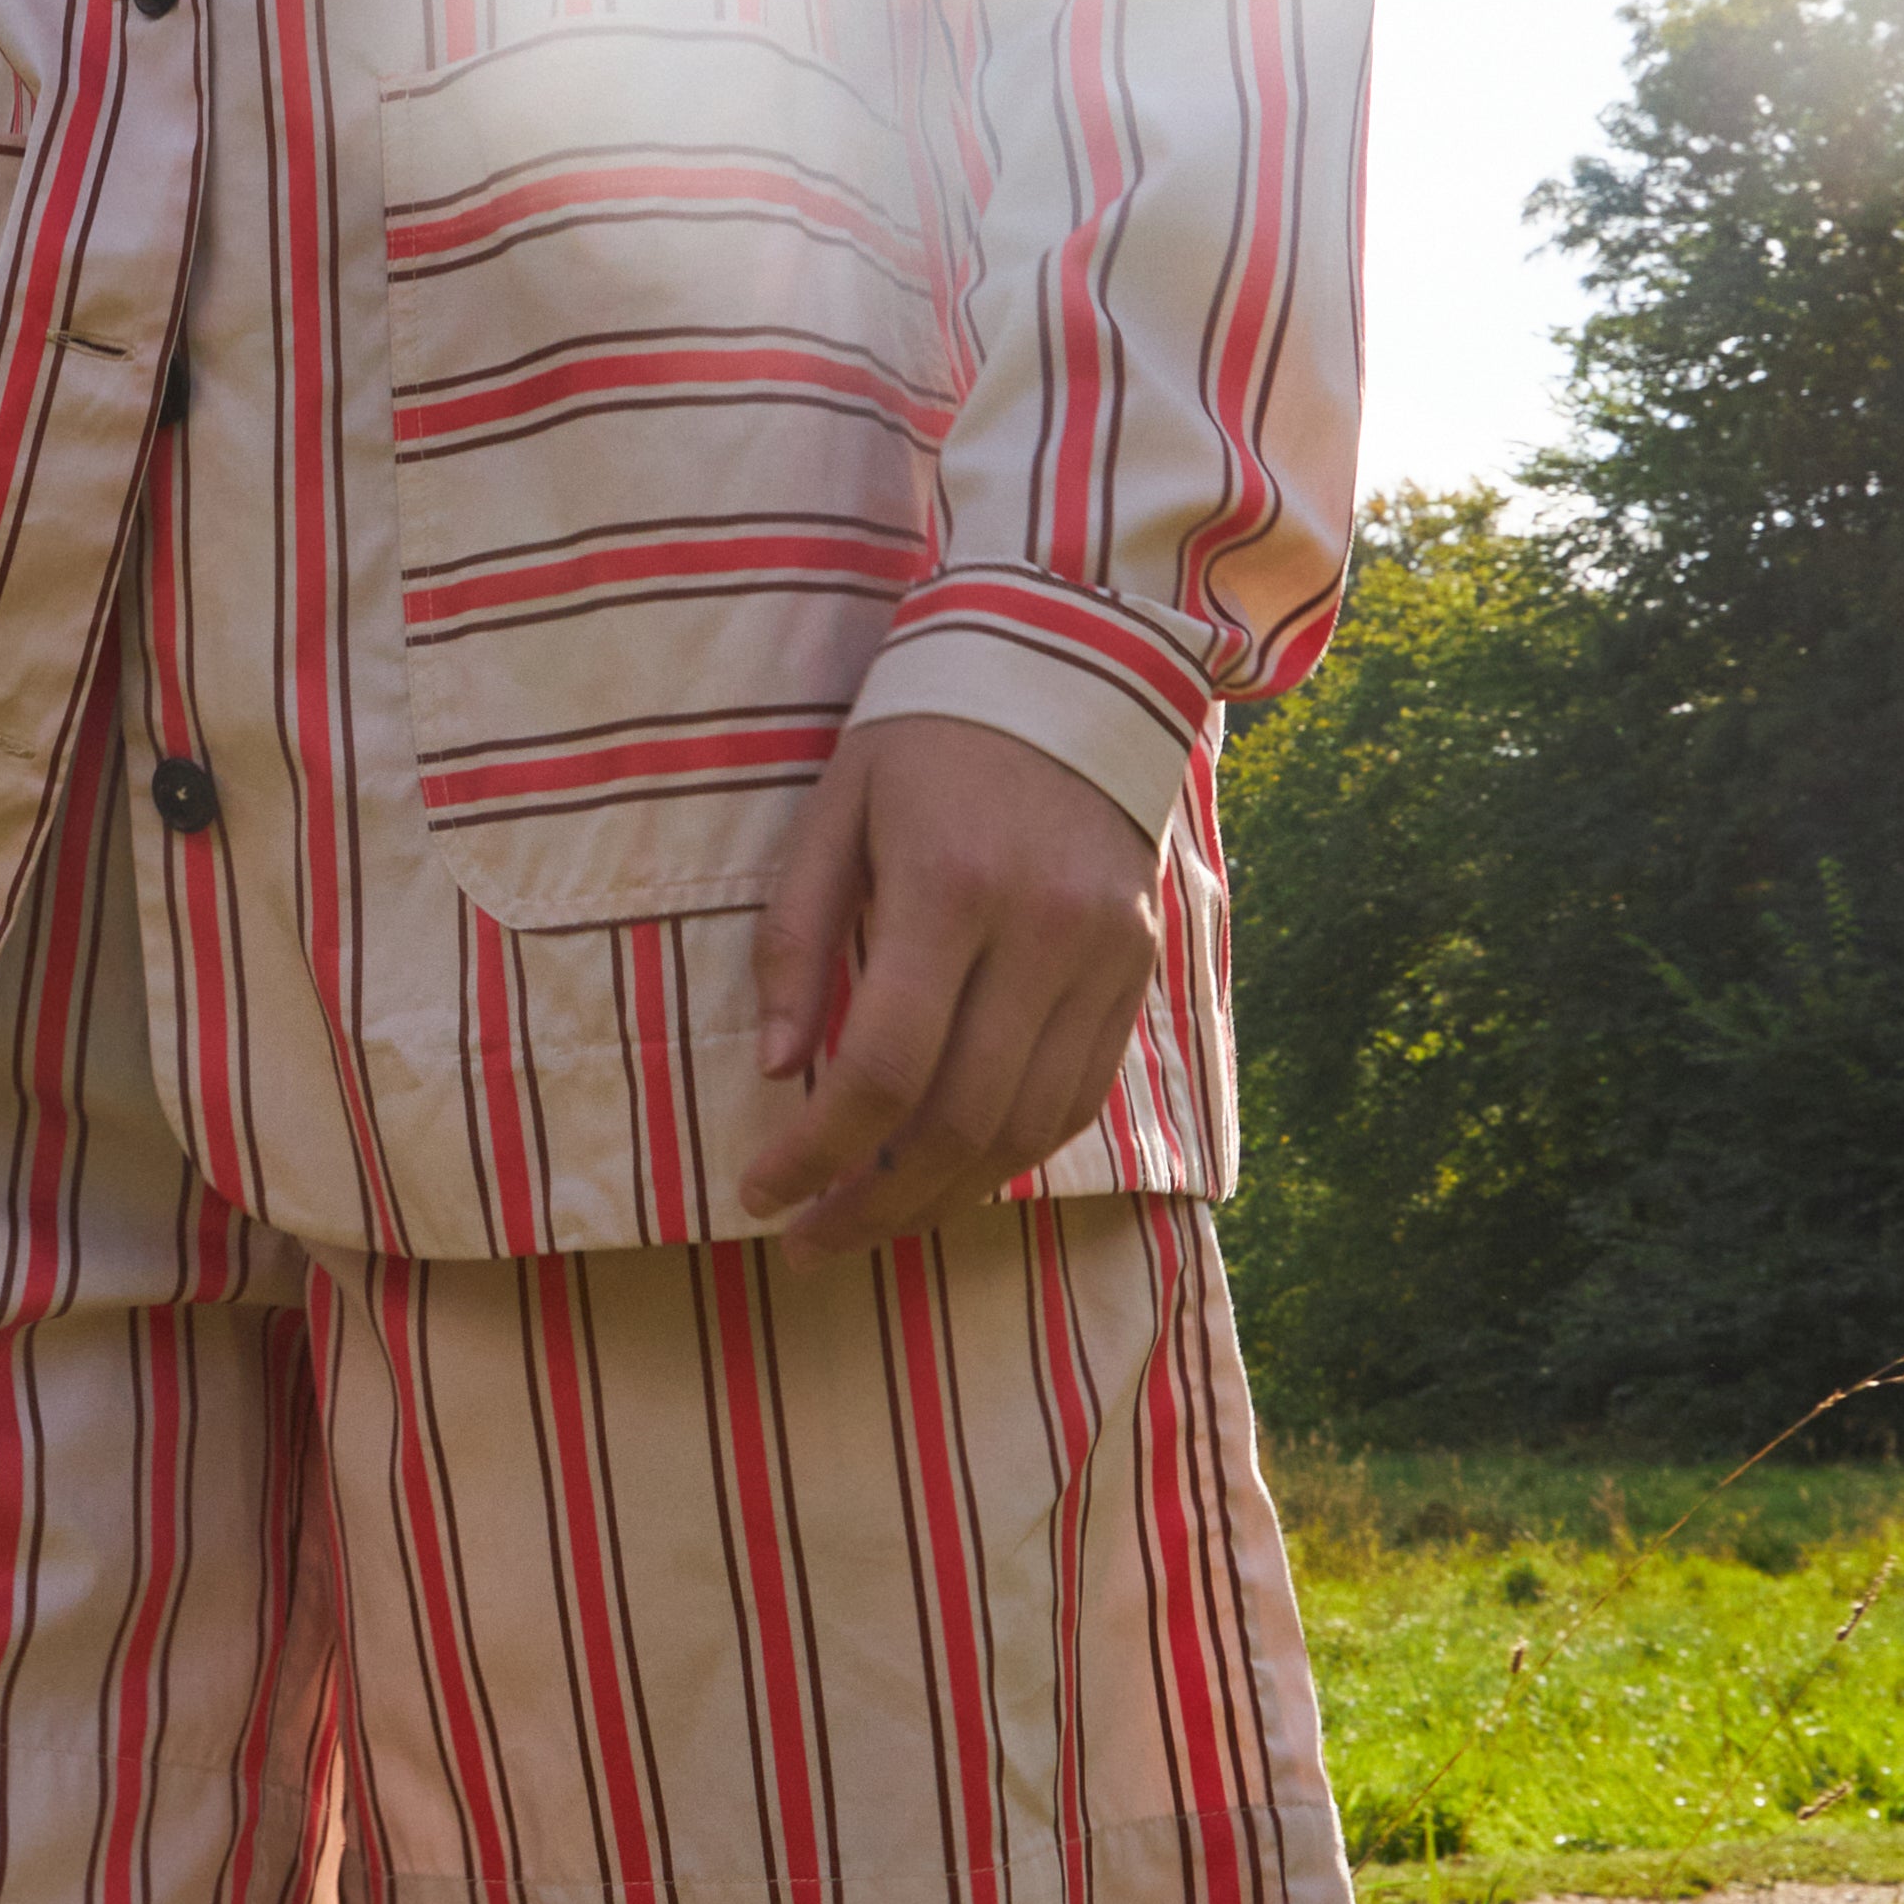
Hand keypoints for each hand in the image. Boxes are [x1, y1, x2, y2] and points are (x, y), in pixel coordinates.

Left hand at [736, 715, 1158, 1255]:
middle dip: (877, 1202)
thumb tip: (775, 1072)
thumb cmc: (926, 732)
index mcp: (951, 888)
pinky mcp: (1140, 967)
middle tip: (811, 1240)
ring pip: (1031, 1127)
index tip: (763, 1193)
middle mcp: (1042, 933)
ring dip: (947, 1196)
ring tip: (874, 1222)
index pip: (882, 1066)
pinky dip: (1018, 1151)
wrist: (1074, 663)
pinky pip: (1082, 1095)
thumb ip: (797, 936)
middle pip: (961, 1121)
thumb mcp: (835, 807)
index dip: (817, 1152)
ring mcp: (1105, 955)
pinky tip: (957, 1172)